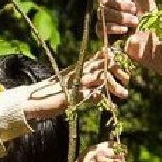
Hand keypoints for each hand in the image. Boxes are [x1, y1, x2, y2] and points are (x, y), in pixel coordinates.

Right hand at [15, 55, 130, 122]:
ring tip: (125, 94)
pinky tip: (109, 104)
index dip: (112, 59)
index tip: (125, 67)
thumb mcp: (72, 89)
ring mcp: (74, 83)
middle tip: (129, 80)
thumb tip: (99, 94)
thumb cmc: (53, 95)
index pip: (98, 58)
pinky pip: (89, 94)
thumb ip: (86, 88)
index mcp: (78, 68)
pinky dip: (100, 98)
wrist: (33, 100)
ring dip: (114, 86)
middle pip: (102, 65)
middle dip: (118, 71)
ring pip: (99, 78)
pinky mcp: (70, 96)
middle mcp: (77, 72)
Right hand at [98, 0, 154, 43]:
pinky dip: (114, 28)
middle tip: (134, 9)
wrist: (155, 40)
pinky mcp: (105, 34)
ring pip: (102, 12)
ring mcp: (107, 18)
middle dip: (119, 3)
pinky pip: (100, 27)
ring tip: (135, 22)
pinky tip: (125, 31)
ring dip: (120, 17)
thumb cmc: (151, 17)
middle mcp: (111, 3)